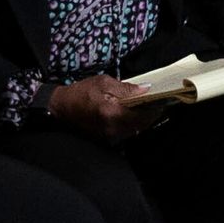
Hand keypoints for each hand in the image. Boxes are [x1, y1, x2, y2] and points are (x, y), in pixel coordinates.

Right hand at [48, 75, 171, 141]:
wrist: (61, 108)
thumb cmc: (81, 92)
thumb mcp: (103, 83)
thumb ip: (126, 88)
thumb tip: (145, 90)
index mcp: (112, 113)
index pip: (142, 114)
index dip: (154, 108)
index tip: (162, 100)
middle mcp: (113, 128)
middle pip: (141, 124)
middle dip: (151, 114)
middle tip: (157, 103)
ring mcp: (110, 136)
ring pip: (135, 130)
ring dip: (143, 120)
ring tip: (147, 107)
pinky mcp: (107, 139)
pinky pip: (126, 132)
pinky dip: (133, 124)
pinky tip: (133, 115)